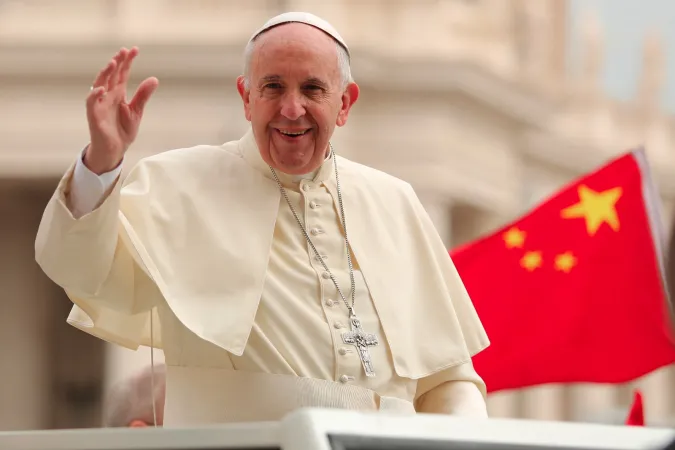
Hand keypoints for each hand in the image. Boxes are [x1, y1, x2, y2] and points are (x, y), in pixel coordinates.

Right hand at [84, 47, 158, 173]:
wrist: (115, 149)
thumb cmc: (123, 130)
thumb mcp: (137, 111)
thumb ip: (143, 95)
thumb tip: (154, 79)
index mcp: (118, 93)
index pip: (122, 73)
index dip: (127, 61)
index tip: (135, 50)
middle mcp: (108, 95)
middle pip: (111, 75)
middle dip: (117, 62)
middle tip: (124, 51)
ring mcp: (99, 104)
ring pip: (99, 84)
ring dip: (105, 73)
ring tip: (113, 62)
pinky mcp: (94, 115)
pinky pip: (91, 103)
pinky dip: (95, 95)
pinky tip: (102, 88)